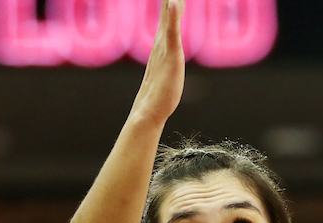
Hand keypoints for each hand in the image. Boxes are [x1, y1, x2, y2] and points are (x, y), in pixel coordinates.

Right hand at [132, 0, 185, 124]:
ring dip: (173, 0)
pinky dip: (171, 16)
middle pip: (171, 5)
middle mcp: (162, 38)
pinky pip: (171, 32)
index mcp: (163, 40)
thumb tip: (170, 53)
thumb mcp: (168, 69)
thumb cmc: (159, 94)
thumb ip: (169, 55)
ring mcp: (165, 45)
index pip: (171, 9)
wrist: (149, 110)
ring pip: (171, 13)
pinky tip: (173, 4)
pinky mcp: (170, 56)